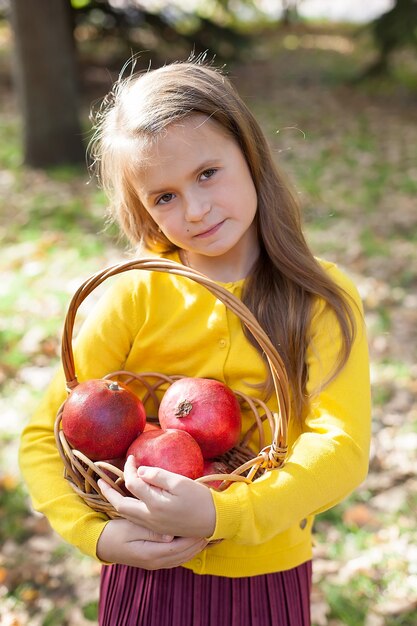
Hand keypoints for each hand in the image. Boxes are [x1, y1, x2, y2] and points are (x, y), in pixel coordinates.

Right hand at [96, 518, 207, 568]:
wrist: (102, 544)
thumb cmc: (116, 532)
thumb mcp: (131, 528)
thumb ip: (151, 532)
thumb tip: (170, 535)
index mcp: (151, 553)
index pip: (179, 548)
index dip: (192, 539)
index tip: (202, 527)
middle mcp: (155, 561)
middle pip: (182, 555)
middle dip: (196, 544)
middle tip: (209, 531)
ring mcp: (154, 563)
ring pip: (180, 559)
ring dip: (192, 549)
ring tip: (204, 536)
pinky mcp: (152, 560)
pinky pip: (174, 558)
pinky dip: (185, 551)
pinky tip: (190, 543)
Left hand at [97, 455, 215, 537]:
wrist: (215, 521)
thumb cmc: (200, 499)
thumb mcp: (180, 483)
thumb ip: (157, 476)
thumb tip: (140, 472)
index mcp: (154, 504)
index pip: (133, 483)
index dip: (129, 468)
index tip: (131, 457)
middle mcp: (150, 517)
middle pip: (121, 505)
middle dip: (109, 492)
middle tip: (99, 481)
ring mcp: (154, 524)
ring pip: (126, 514)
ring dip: (115, 501)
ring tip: (109, 491)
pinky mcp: (160, 527)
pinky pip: (135, 519)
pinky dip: (127, 508)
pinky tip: (128, 502)